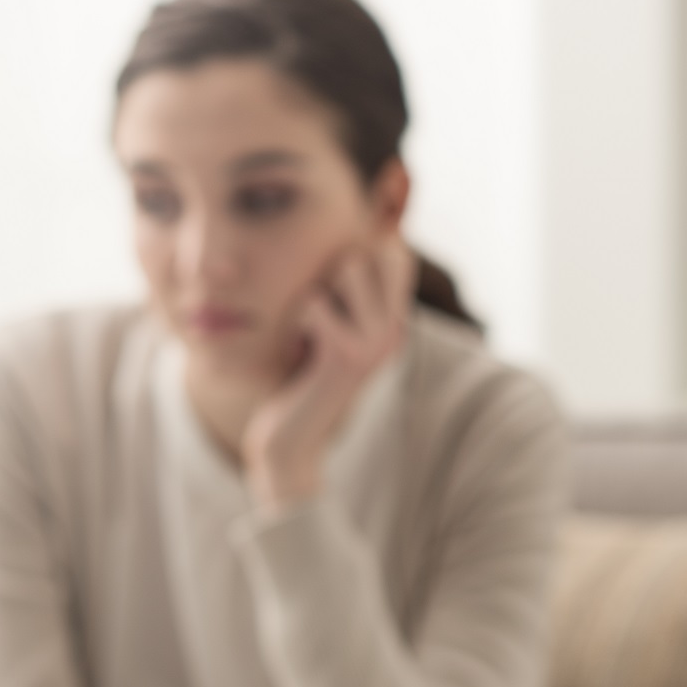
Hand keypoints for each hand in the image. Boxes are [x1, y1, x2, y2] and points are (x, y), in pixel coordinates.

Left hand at [242, 236, 413, 510]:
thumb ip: (341, 295)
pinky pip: (314, 304)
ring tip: (306, 334)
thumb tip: (348, 244)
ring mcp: (376, 344)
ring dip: (312, 295)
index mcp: (393, 322)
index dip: (361, 250)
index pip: (397, 254)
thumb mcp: (327, 334)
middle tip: (314, 318)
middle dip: (329, 272)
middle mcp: (394, 331)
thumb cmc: (298, 381)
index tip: (329, 286)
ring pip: (346, 269)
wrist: (290, 442)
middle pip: (368, 253)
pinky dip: (295, 319)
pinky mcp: (347, 357)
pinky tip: (296, 350)